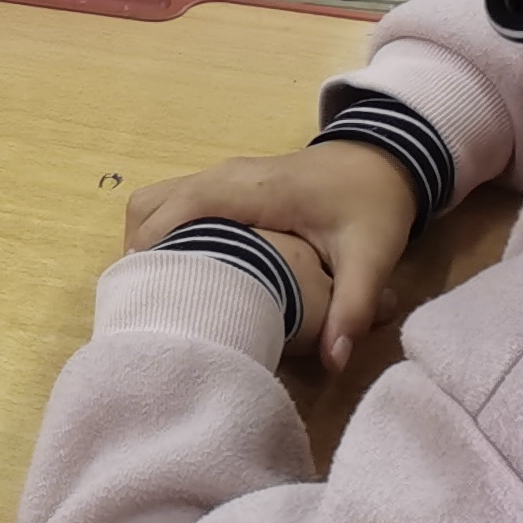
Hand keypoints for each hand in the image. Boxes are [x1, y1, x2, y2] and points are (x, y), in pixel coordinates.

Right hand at [126, 141, 417, 371]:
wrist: (380, 159)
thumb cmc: (371, 204)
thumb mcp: (372, 256)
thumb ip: (353, 307)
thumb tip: (334, 363)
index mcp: (252, 189)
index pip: (183, 205)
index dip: (156, 246)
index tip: (142, 295)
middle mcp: (225, 177)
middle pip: (152, 203)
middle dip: (142, 254)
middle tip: (150, 307)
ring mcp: (220, 178)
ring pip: (156, 202)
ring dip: (148, 245)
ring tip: (161, 296)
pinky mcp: (223, 187)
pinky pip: (172, 205)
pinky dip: (163, 236)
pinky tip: (183, 276)